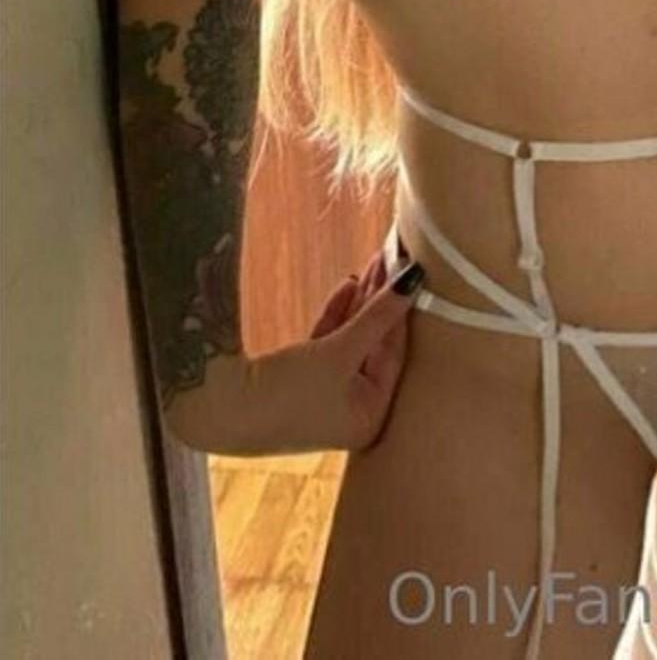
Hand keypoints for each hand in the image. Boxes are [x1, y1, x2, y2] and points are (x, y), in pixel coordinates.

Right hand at [215, 248, 425, 456]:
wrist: (222, 409)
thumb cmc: (289, 392)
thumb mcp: (339, 353)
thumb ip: (377, 316)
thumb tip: (413, 282)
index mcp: (370, 417)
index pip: (394, 354)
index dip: (400, 312)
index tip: (409, 272)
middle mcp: (353, 413)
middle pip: (375, 347)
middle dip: (380, 304)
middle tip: (389, 260)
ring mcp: (327, 400)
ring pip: (352, 343)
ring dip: (360, 305)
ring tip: (372, 264)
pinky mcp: (302, 385)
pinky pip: (329, 346)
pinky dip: (337, 318)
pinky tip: (347, 286)